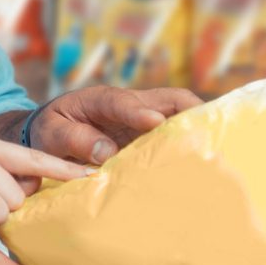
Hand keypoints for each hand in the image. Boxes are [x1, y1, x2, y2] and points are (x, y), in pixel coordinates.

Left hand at [29, 86, 203, 164]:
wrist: (51, 133)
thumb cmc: (50, 130)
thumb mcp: (51, 134)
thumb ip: (74, 138)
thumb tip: (105, 152)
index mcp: (100, 99)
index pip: (122, 101)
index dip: (138, 111)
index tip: (153, 122)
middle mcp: (129, 105)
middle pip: (169, 100)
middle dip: (191, 110)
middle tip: (211, 130)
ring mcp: (142, 120)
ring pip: (177, 117)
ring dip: (194, 130)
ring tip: (215, 150)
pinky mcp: (147, 137)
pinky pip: (171, 138)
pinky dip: (186, 147)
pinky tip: (198, 165)